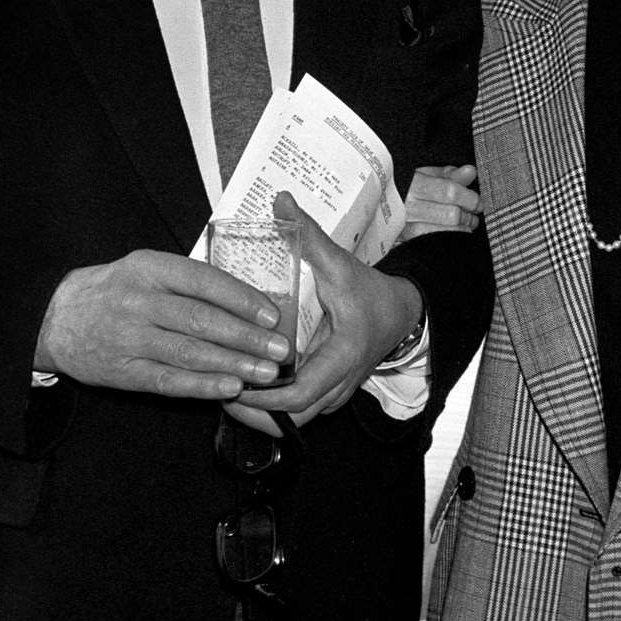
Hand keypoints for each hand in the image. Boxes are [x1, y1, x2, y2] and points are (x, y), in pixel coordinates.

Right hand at [36, 250, 290, 400]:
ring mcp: (129, 338)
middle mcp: (139, 301)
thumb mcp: (147, 269)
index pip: (204, 281)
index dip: (242, 299)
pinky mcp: (123, 372)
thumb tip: (249, 299)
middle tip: (280, 349)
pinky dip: (202, 386)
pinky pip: (169, 381)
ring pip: (189, 353)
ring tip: (265, 373)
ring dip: (232, 365)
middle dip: (246, 337)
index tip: (273, 315)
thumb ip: (189, 281)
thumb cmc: (115, 290)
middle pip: (200, 320)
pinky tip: (230, 389)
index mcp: (150, 268)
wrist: (55, 318)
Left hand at [224, 191, 423, 434]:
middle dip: (253, 411)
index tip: (231, 383)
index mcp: (343, 355)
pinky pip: (299, 410)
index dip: (262, 397)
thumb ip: (309, 235)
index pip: (299, 394)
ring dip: (260, 411)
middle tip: (217, 389)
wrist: (403, 314)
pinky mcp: (330, 394)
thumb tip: (281, 200)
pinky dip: (272, 406)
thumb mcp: (341, 264)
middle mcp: (340, 383)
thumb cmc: (371, 292)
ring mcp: (336, 393)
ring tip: (225, 389)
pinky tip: (247, 386)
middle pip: (291, 418)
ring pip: (294, 419)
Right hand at [402, 163, 481, 237]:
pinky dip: (447, 239)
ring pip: (443, 233)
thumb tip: (471, 171)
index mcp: (413, 183)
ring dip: (461, 230)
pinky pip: (432, 244)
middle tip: (472, 215)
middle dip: (468, 216)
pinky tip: (451, 234)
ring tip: (464, 225)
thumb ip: (449, 174)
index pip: (450, 192)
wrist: (373, 202)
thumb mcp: (424, 174)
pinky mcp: (402, 240)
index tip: (477, 202)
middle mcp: (407, 205)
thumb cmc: (402, 185)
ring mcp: (403, 225)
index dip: (470, 198)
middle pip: (450, 214)